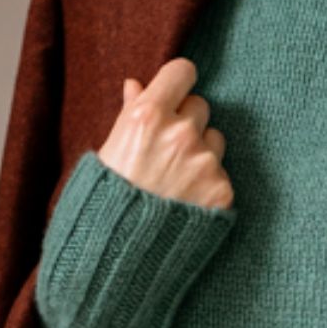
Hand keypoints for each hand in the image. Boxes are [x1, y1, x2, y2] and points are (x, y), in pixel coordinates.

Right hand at [97, 57, 233, 210]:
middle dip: (187, 122)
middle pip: (201, 106)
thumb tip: (136, 85)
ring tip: (175, 181)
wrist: (118, 255)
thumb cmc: (104, 202)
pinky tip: (185, 202)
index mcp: (148, 116)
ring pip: (215, 140)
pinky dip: (208, 186)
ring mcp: (205, 162)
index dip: (178, 83)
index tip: (175, 95)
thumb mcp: (108, 151)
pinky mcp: (222, 190)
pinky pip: (222, 174)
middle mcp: (180, 134)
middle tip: (166, 152)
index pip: (182, 72)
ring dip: (201, 153)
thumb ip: (129, 114)